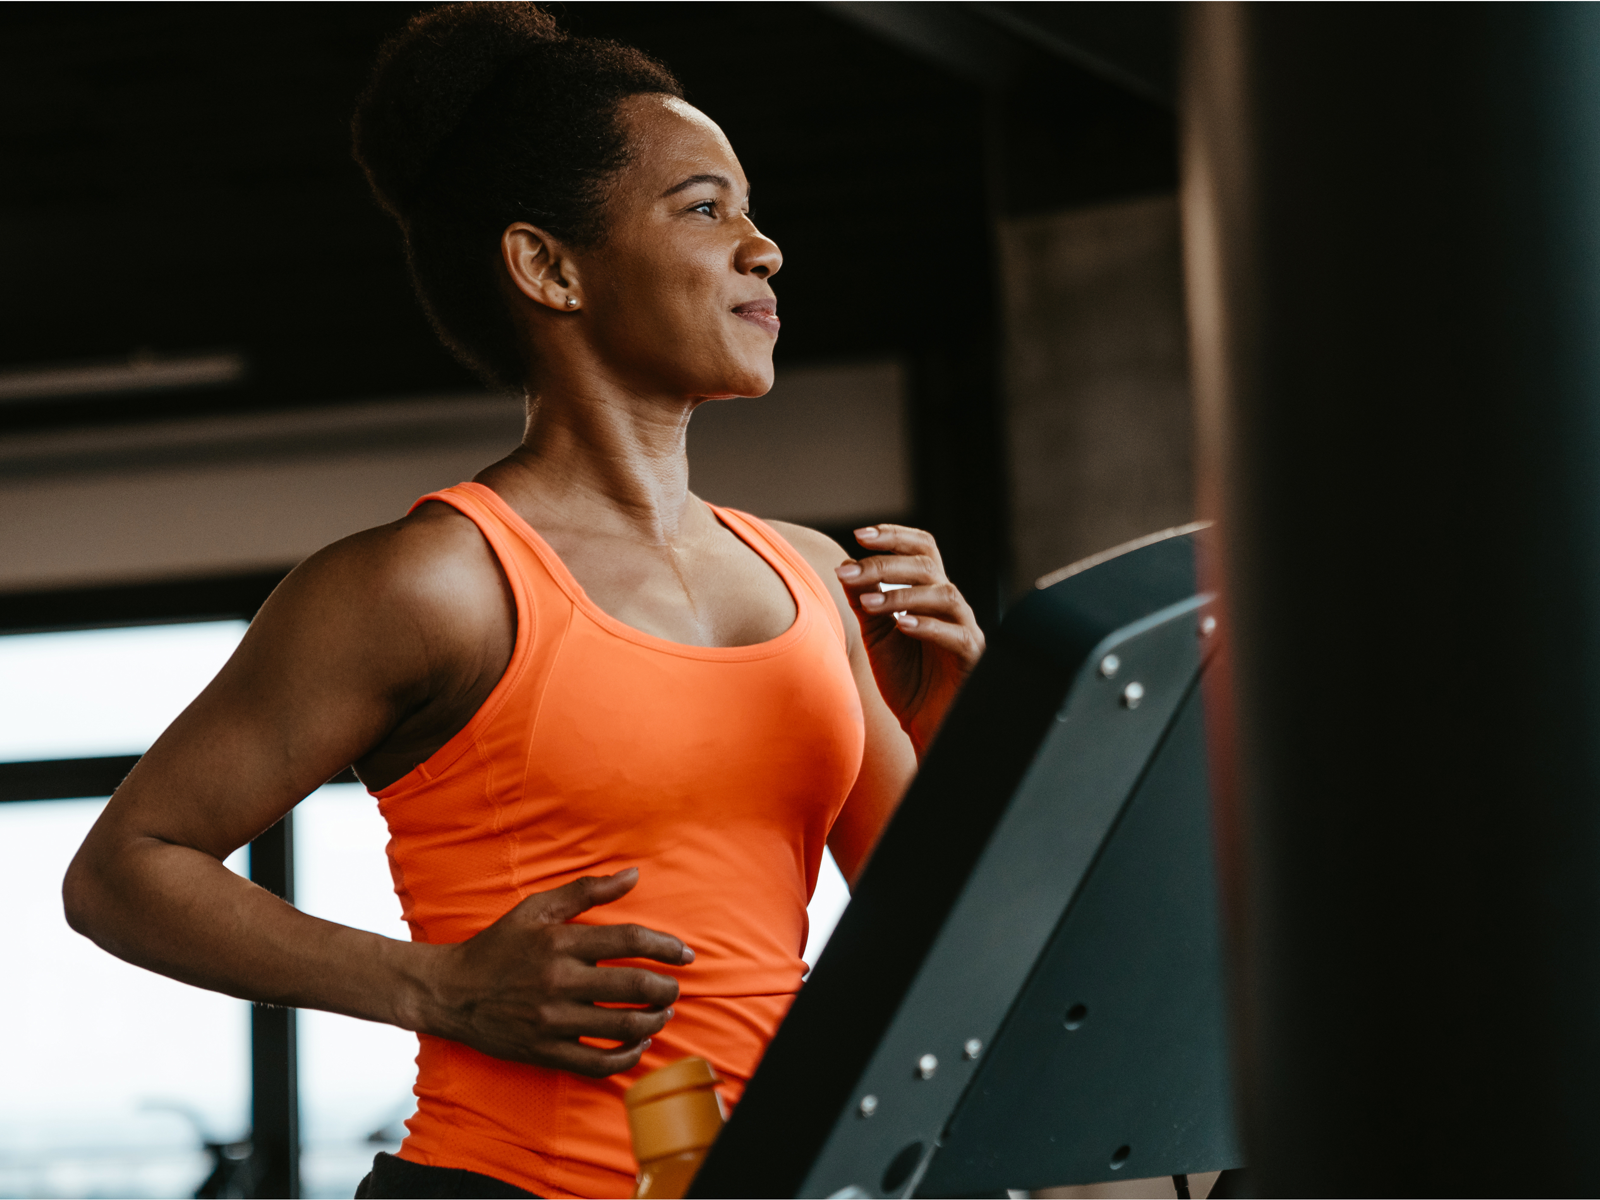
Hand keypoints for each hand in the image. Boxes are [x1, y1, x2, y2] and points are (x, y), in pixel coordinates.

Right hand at [418, 868, 691, 1076]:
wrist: (450, 992)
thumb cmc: (498, 946)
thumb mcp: (537, 909)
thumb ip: (587, 890)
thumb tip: (634, 875)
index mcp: (560, 942)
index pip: (629, 940)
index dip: (665, 946)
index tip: (685, 954)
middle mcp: (559, 981)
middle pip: (633, 986)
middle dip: (666, 988)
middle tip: (674, 988)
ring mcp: (552, 1020)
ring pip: (622, 1026)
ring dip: (653, 1021)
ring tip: (662, 1014)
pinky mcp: (544, 1051)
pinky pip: (597, 1064)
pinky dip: (626, 1058)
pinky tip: (638, 1045)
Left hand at [835, 524, 984, 753]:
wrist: (928, 727)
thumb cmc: (907, 681)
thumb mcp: (878, 637)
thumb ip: (866, 603)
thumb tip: (844, 567)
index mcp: (928, 595)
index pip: (921, 549)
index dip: (895, 536)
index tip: (859, 534)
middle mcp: (950, 606)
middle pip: (928, 564)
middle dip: (888, 561)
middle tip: (851, 569)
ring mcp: (965, 629)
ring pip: (944, 594)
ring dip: (902, 595)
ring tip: (868, 603)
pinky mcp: (972, 657)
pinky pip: (956, 634)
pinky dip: (928, 626)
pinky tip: (901, 626)